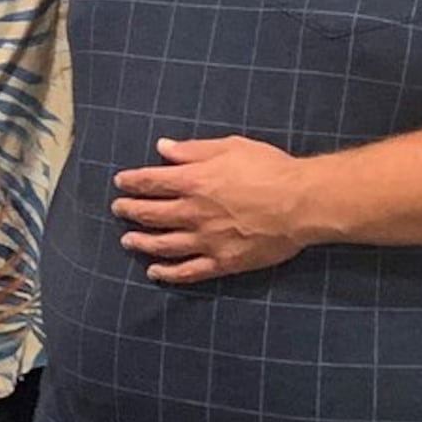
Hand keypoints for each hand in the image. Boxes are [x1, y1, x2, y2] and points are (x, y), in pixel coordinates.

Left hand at [112, 135, 312, 285]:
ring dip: (141, 242)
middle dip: (130, 210)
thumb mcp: (231, 147)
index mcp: (194, 182)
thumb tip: (163, 148)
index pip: (150, 182)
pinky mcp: (223, 262)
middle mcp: (193, 213)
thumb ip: (193, 150)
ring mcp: (206, 240)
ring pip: (163, 244)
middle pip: (151, 213)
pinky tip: (155, 272)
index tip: (120, 183)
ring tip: (128, 240)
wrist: (302, 203)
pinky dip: (168, 274)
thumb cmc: (271, 169)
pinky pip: (188, 271)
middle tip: (119, 209)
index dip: (132, 182)